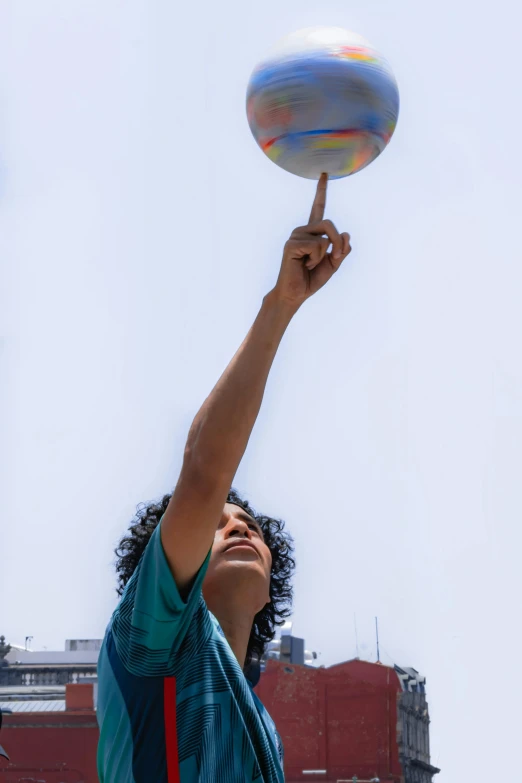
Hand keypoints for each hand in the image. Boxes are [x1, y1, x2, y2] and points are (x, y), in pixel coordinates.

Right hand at [270, 174, 351, 309]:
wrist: (296, 293)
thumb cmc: (311, 279)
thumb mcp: (333, 264)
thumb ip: (342, 249)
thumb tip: (346, 233)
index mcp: (312, 232)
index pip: (318, 207)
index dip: (321, 190)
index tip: (324, 173)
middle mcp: (303, 230)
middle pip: (329, 224)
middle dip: (337, 243)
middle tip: (334, 258)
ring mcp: (295, 236)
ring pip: (325, 237)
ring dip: (324, 255)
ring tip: (309, 264)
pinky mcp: (291, 244)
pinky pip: (317, 246)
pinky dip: (315, 260)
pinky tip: (304, 265)